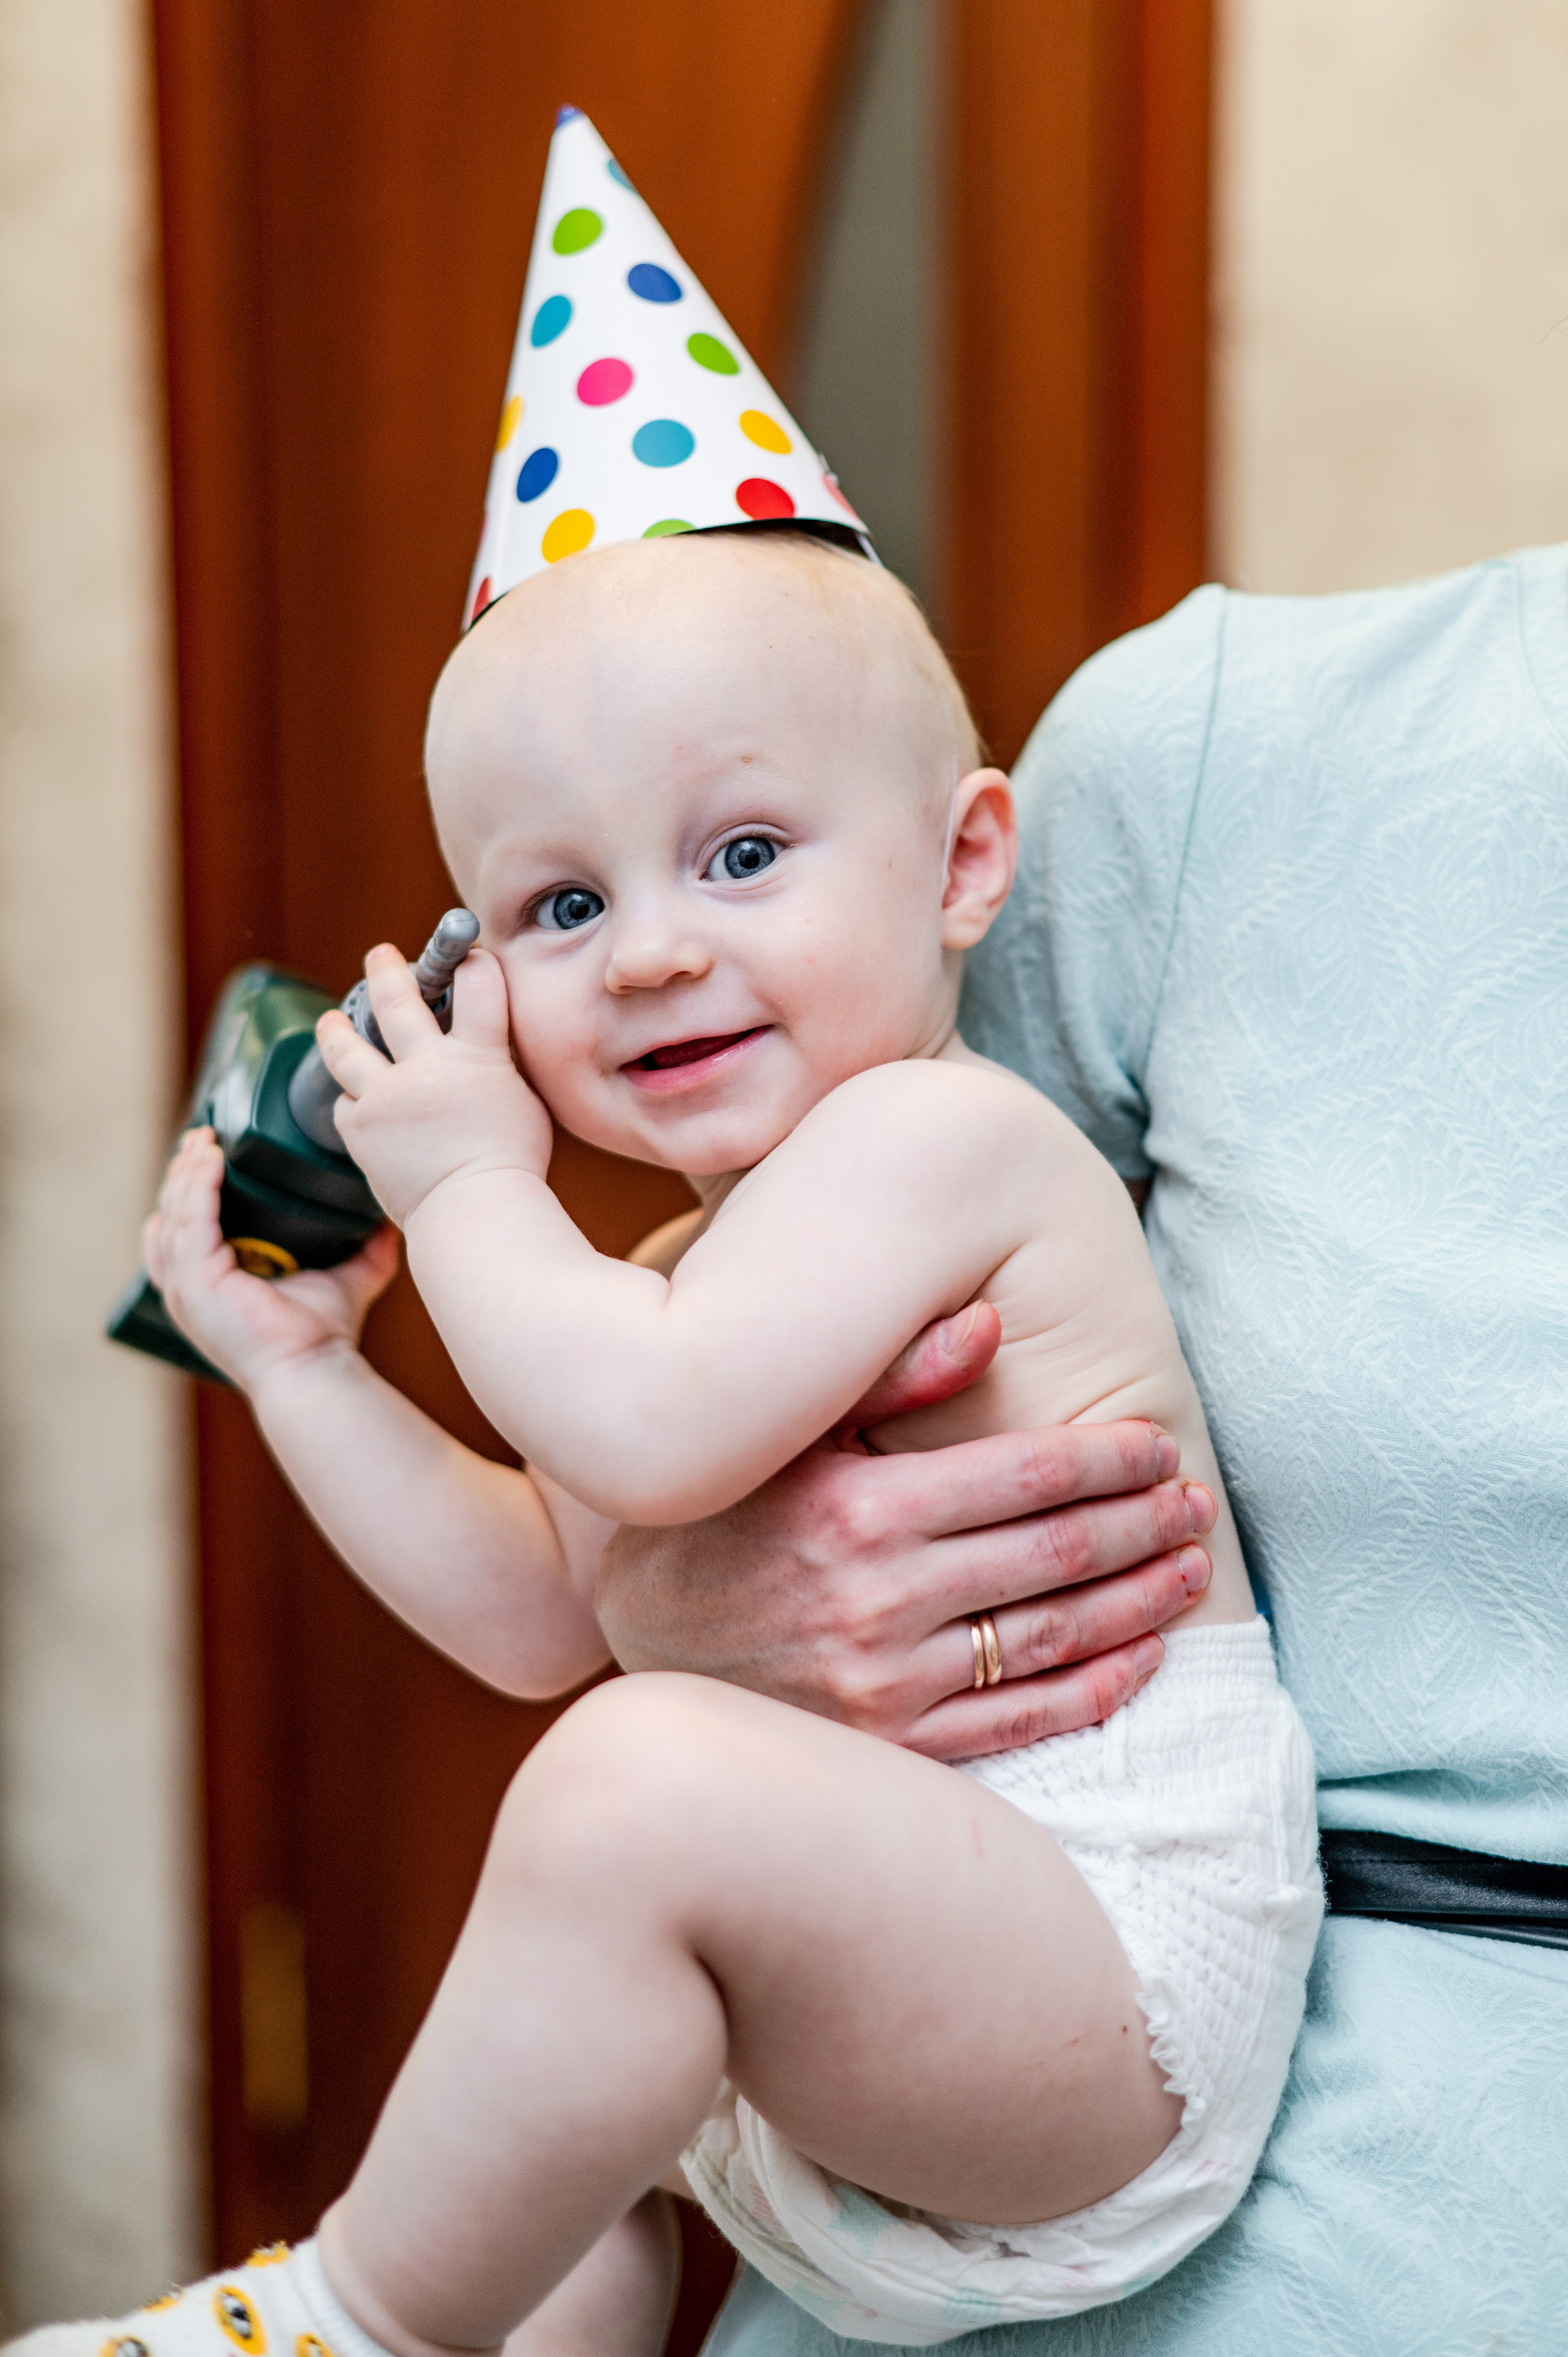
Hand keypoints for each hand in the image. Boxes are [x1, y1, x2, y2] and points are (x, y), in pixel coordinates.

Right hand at [144, 1126, 399, 1390]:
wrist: (316, 1371)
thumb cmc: (322, 1338)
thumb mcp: (346, 1281)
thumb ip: (366, 1253)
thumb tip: (390, 1223)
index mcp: (208, 1287)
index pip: (184, 1231)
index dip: (190, 1191)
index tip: (209, 1153)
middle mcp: (187, 1288)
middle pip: (171, 1215)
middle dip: (183, 1172)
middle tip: (202, 1134)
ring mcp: (185, 1287)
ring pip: (175, 1212)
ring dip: (188, 1171)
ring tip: (204, 1138)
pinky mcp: (194, 1283)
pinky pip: (190, 1221)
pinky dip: (199, 1186)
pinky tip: (212, 1157)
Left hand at [318, 943, 551, 1226]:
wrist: (473, 1216)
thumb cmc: (510, 1168)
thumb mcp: (523, 1103)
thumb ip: (497, 1067)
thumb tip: (483, 1048)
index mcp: (478, 1059)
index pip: (479, 987)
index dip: (472, 964)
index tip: (467, 958)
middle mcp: (425, 1068)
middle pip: (397, 999)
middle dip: (387, 969)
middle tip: (381, 956)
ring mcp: (387, 1097)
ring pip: (346, 1046)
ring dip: (337, 1027)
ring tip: (332, 1020)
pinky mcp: (360, 1129)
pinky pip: (346, 1103)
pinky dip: (351, 1099)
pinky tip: (357, 1099)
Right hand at [595, 1305, 1215, 1759]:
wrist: (642, 1655)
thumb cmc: (718, 1525)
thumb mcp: (786, 1438)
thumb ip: (888, 1379)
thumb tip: (988, 1321)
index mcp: (859, 1508)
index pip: (1024, 1474)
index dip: (1108, 1457)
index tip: (1158, 1444)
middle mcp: (878, 1598)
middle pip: (1054, 1553)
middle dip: (1141, 1523)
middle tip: (1195, 1502)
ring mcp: (887, 1684)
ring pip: (1051, 1636)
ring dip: (1137, 1601)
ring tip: (1189, 1569)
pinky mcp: (891, 1748)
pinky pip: (1021, 1720)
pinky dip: (1096, 1688)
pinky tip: (1143, 1656)